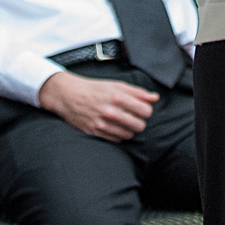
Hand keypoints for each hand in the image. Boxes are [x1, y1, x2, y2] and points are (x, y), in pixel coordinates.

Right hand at [38, 70, 155, 142]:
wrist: (69, 96)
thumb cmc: (94, 89)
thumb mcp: (116, 85)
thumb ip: (137, 92)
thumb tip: (155, 98)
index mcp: (117, 96)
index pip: (145, 111)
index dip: (147, 111)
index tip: (142, 109)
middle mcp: (110, 111)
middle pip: (139, 125)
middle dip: (139, 122)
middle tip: (134, 117)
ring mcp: (102, 123)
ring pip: (128, 135)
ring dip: (129, 129)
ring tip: (124, 122)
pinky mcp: (95, 132)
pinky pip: (116, 140)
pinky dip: (118, 135)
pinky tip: (114, 127)